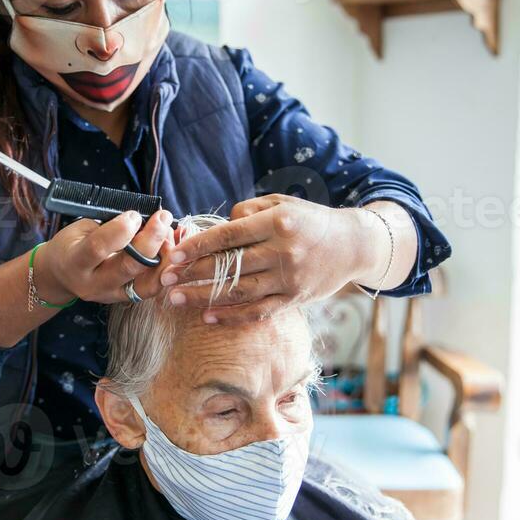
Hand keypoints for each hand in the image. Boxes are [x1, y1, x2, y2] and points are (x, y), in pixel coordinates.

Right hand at [35, 209, 174, 304]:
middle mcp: (94, 284)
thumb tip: (142, 218)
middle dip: (151, 240)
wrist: (61, 276)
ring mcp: (111, 295)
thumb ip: (108, 226)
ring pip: (146, 283)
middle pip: (128, 267)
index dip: (120, 230)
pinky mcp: (125, 299)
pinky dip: (165, 268)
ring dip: (164, 257)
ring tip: (170, 234)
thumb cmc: (72, 245)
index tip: (134, 214)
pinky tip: (171, 249)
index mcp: (76, 262)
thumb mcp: (80, 229)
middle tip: (162, 218)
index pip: (99, 248)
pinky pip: (151, 288)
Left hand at [159, 194, 372, 324]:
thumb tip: (217, 225)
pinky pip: (258, 310)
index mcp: (278, 222)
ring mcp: (289, 278)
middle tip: (165, 279)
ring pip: (239, 291)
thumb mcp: (283, 203)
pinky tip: (207, 316)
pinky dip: (232, 315)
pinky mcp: (294, 298)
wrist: (353, 244)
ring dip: (203, 297)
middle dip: (192, 273)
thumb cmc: (311, 220)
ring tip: (176, 299)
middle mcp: (283, 251)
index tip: (173, 254)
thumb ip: (248, 210)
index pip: (229, 235)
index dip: (198, 245)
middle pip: (229, 265)